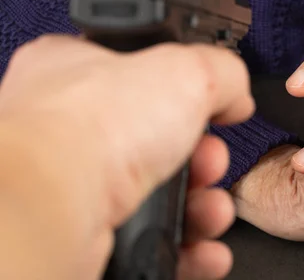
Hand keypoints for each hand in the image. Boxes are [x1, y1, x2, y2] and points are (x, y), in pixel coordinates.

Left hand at [0, 35, 253, 279]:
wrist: (54, 208)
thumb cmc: (93, 128)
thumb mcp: (187, 70)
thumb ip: (223, 71)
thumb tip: (236, 94)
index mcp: (80, 70)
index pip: (143, 74)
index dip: (184, 93)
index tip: (211, 108)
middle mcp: (71, 128)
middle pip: (160, 142)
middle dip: (203, 159)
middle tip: (210, 162)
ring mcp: (76, 184)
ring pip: (159, 195)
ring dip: (202, 206)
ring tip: (211, 210)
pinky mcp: (86, 233)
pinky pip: (151, 239)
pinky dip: (187, 245)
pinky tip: (205, 247)